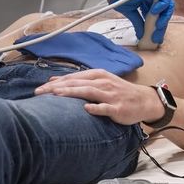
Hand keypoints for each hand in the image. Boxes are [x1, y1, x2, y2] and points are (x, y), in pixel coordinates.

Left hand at [34, 69, 160, 124]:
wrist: (143, 100)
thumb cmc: (118, 92)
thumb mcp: (100, 81)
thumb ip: (80, 81)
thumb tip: (55, 81)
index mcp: (97, 75)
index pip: (72, 78)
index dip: (55, 83)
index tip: (39, 89)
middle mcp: (102, 82)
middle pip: (76, 83)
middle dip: (56, 87)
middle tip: (40, 93)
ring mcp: (110, 95)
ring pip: (88, 92)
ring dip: (71, 93)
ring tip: (56, 95)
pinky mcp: (118, 107)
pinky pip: (105, 107)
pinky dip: (96, 107)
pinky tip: (86, 108)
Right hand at [109, 0, 173, 43]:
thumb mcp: (130, 13)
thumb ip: (138, 23)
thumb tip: (141, 34)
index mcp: (147, 4)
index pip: (157, 17)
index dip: (157, 28)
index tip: (155, 37)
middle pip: (163, 13)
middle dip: (161, 26)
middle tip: (157, 36)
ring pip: (167, 6)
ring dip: (164, 17)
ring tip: (158, 26)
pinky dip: (163, 5)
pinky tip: (155, 12)